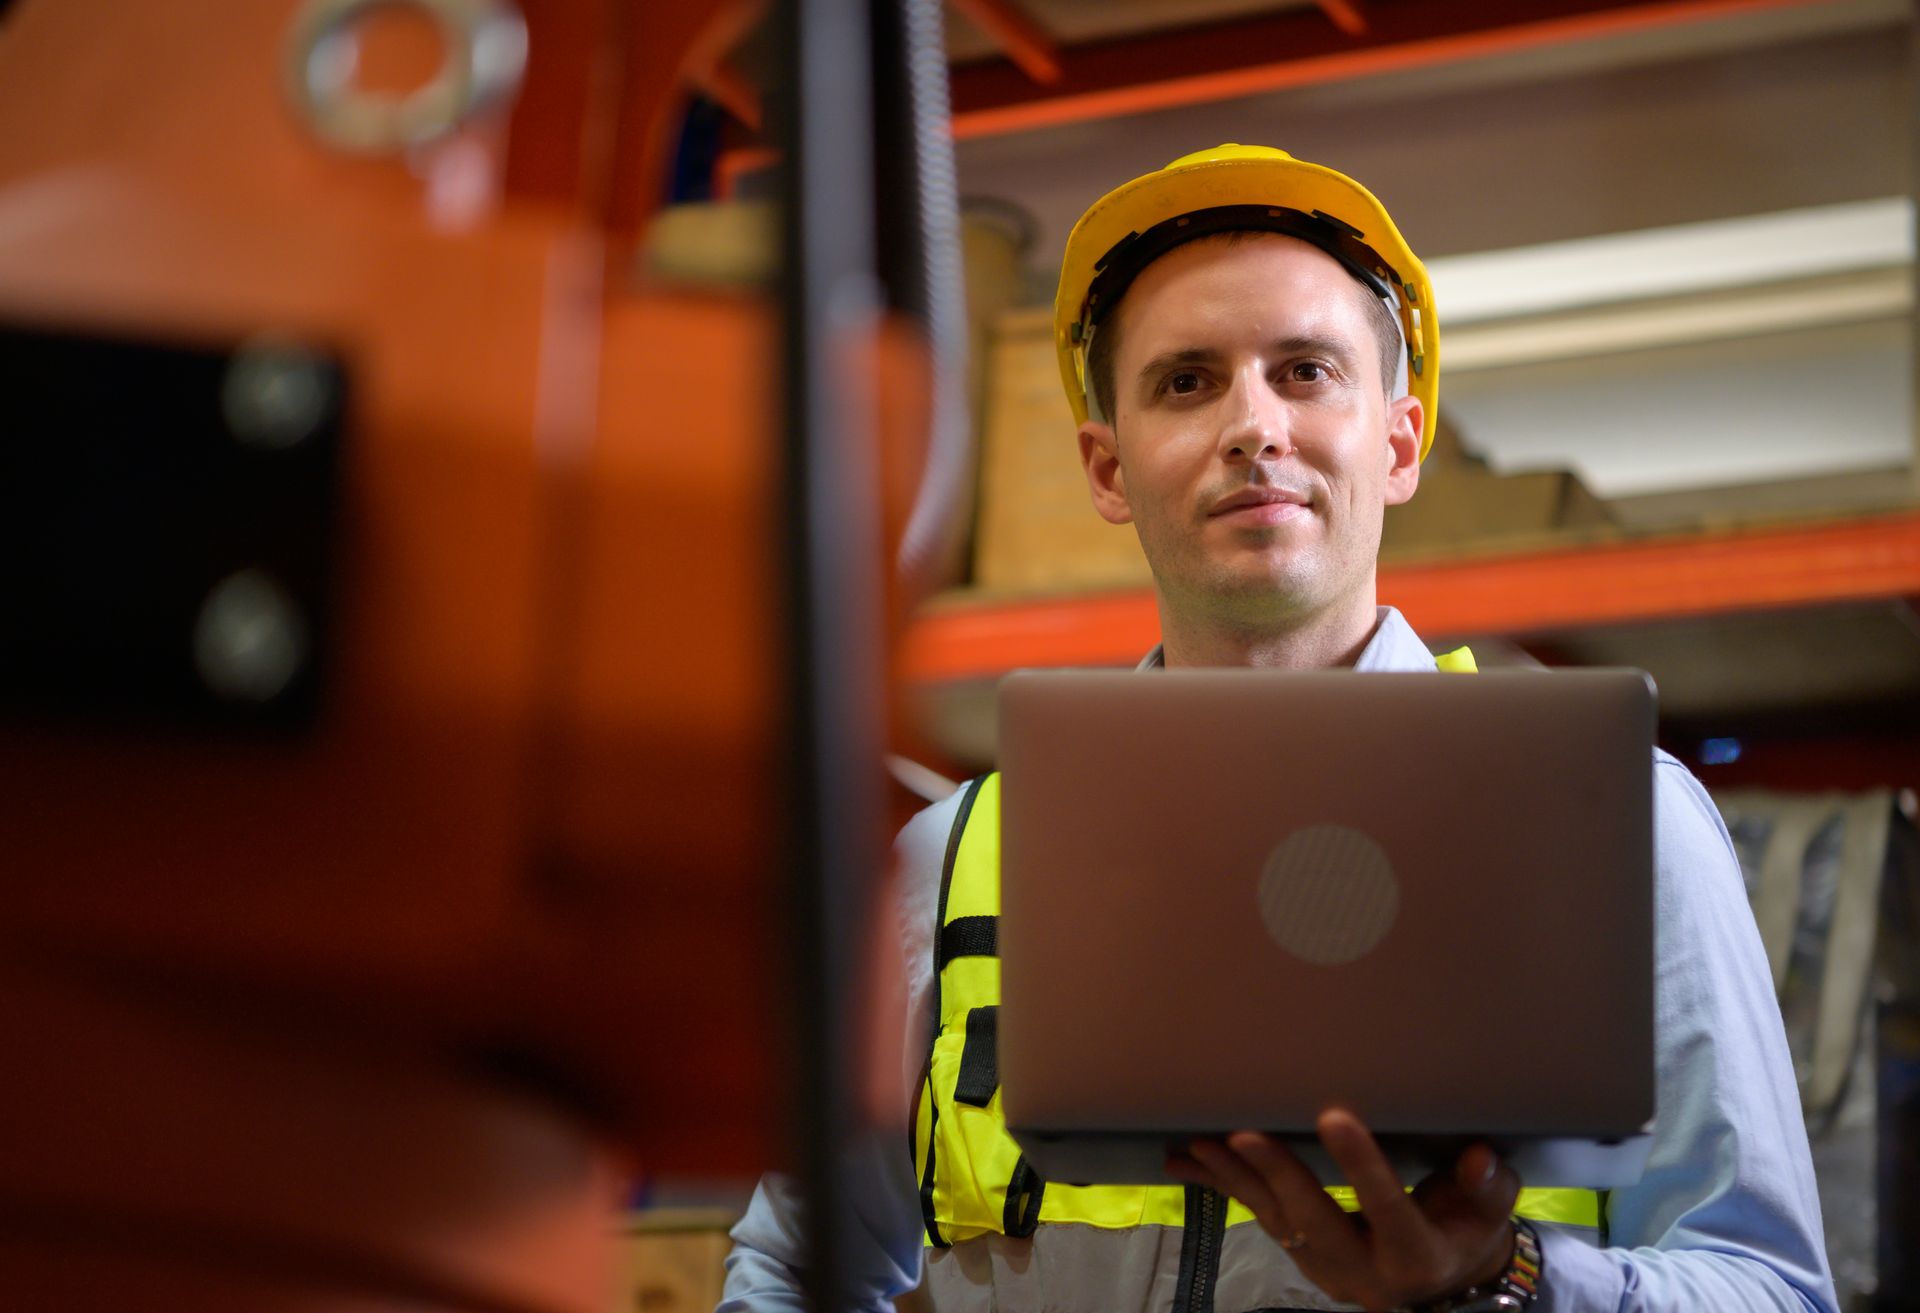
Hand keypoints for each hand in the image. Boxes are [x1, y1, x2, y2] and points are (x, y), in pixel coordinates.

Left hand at [1166, 1108, 1519, 1312]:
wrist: (1446, 1281)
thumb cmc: (1468, 1231)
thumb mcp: (1490, 1214)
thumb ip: (1488, 1187)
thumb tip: (1479, 1158)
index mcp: (1415, 1257)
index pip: (1389, 1210)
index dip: (1362, 1167)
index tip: (1336, 1117)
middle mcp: (1362, 1271)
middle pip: (1315, 1222)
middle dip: (1277, 1176)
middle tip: (1244, 1134)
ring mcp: (1324, 1266)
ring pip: (1274, 1221)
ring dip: (1235, 1179)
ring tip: (1200, 1143)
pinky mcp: (1299, 1252)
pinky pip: (1257, 1216)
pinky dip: (1223, 1185)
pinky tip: (1187, 1159)